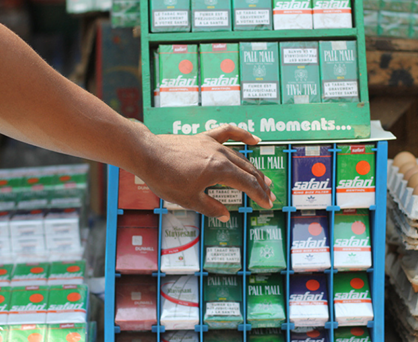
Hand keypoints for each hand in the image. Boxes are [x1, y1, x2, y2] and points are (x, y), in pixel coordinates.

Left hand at [131, 124, 273, 221]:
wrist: (147, 154)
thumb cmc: (165, 178)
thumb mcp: (189, 199)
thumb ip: (211, 208)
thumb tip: (226, 215)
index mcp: (220, 171)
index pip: (247, 184)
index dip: (259, 195)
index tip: (267, 204)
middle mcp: (220, 155)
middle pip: (248, 170)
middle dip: (261, 184)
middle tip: (270, 195)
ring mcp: (213, 144)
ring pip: (240, 157)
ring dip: (253, 168)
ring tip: (264, 179)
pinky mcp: (204, 138)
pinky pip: (227, 133)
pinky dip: (242, 135)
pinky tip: (254, 140)